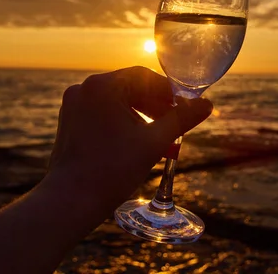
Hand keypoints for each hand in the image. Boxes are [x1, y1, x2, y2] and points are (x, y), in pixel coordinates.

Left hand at [44, 66, 212, 215]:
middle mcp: (84, 89)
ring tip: (161, 138)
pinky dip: (123, 123)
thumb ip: (182, 119)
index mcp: (102, 86)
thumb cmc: (112, 170)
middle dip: (155, 106)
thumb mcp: (154, 142)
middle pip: (129, 88)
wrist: (70, 201)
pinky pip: (102, 114)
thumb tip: (207, 104)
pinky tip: (138, 143)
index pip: (143, 76)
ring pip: (116, 102)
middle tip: (175, 123)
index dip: (168, 91)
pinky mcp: (69, 122)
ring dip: (141, 116)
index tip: (185, 107)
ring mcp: (74, 106)